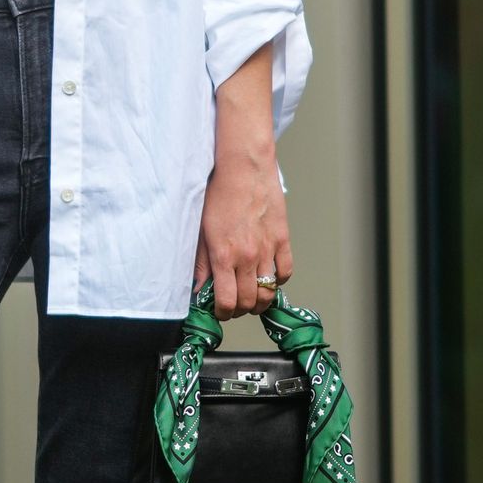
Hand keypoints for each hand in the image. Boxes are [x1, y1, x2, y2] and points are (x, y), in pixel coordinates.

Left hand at [192, 156, 293, 320]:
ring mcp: (267, 249)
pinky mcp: (282, 239)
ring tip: (251, 297)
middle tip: (233, 305)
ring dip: (259, 301)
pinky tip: (267, 277)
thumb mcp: (200, 230)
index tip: (219, 311)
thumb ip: (200, 262)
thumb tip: (197, 288)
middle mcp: (247, 256)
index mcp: (223, 256)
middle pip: (248, 302)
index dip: (223, 313)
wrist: (243, 168)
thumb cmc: (218, 194)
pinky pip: (285, 271)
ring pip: (268, 291)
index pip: (227, 301)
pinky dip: (278, 281)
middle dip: (239, 310)